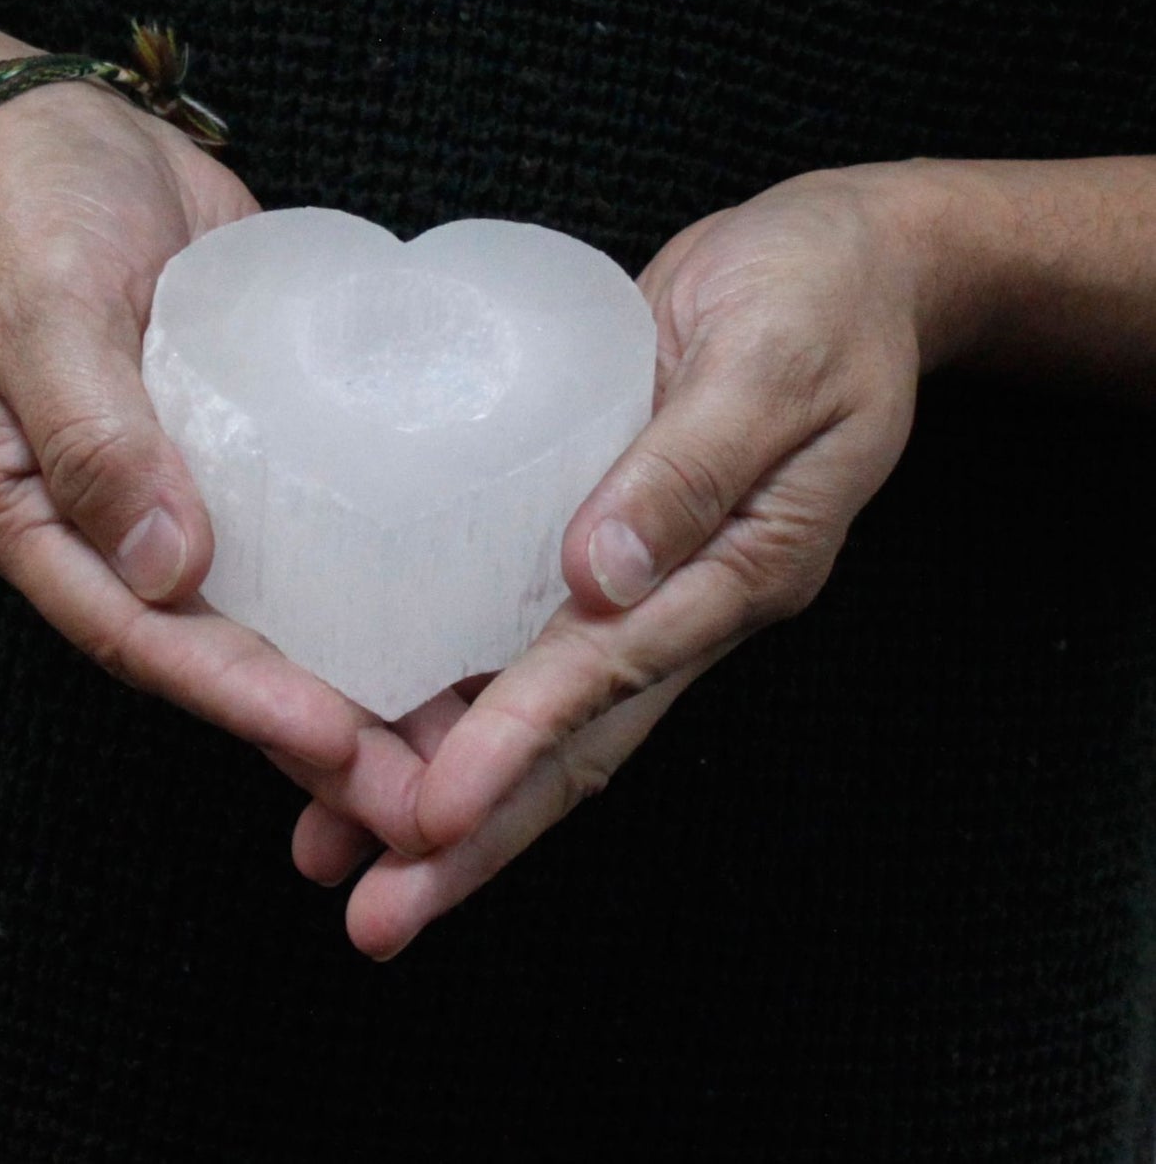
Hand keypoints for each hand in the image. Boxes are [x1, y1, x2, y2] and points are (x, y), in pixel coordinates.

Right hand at [0, 83, 432, 841]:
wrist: (72, 142)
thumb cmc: (27, 216)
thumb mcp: (38, 312)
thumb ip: (94, 437)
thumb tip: (167, 566)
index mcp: (35, 520)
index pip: (137, 636)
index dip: (233, 695)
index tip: (330, 740)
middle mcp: (117, 531)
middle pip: (217, 656)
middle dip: (313, 735)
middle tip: (419, 796)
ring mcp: (193, 495)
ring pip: (276, 617)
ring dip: (359, 687)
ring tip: (455, 748)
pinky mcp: (257, 451)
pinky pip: (313, 538)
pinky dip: (370, 593)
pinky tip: (444, 632)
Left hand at [293, 162, 940, 955]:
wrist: (839, 264)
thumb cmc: (823, 297)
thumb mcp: (770, 362)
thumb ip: (691, 465)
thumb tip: (600, 573)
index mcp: (741, 569)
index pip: (614, 677)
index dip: (520, 746)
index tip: (430, 813)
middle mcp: (683, 598)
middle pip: (576, 742)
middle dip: (477, 833)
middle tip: (376, 916)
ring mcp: (641, 574)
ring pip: (541, 709)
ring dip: (449, 789)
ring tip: (341, 851)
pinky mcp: (599, 532)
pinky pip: (522, 632)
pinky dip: (456, 693)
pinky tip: (379, 722)